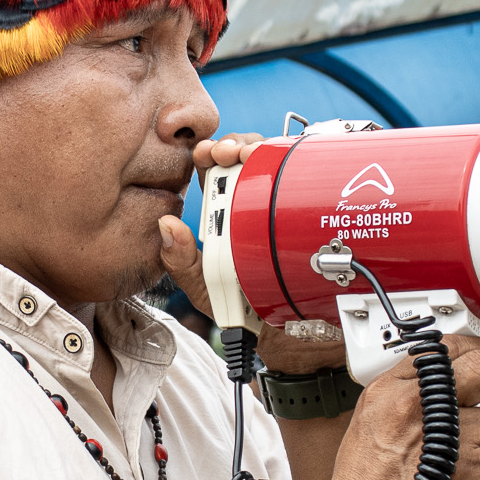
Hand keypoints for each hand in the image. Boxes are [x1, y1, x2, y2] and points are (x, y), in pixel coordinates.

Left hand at [157, 133, 349, 375]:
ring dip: (266, 149)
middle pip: (247, 156)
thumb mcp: (207, 289)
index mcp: (225, 211)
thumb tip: (167, 225)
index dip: (208, 152)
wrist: (294, 335)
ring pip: (279, 161)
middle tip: (229, 153)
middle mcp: (256, 202)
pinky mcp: (312, 212)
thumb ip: (181, 263)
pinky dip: (301, 164)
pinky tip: (290, 166)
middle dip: (237, 144)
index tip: (205, 153)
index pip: (214, 169)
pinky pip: (310, 179)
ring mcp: (286, 205)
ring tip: (253, 157)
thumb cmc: (248, 310)